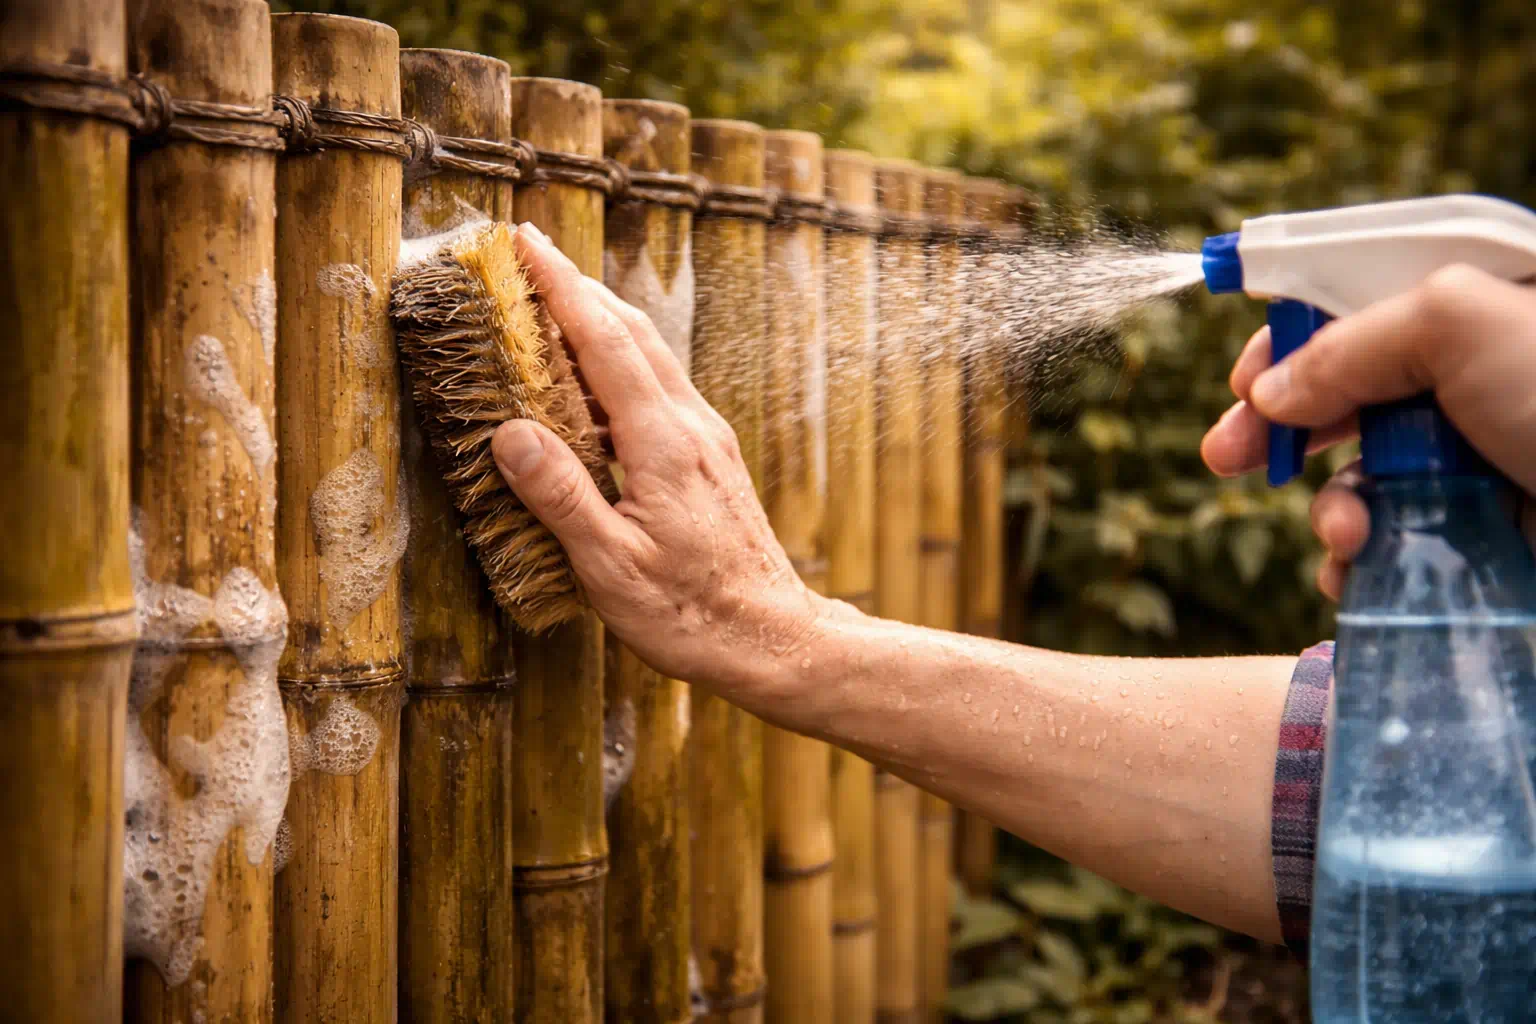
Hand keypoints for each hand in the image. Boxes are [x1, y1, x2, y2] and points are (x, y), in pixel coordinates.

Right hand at [488, 223, 823, 694]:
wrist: (773, 639)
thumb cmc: (691, 613)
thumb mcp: (611, 566)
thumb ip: (560, 496)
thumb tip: (509, 433)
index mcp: (663, 442)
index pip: (607, 341)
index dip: (564, 286)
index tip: (526, 242)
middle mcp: (692, 426)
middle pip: (634, 333)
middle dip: (580, 287)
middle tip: (531, 257)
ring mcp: (708, 440)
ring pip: (652, 357)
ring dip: (603, 321)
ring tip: (554, 305)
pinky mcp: (712, 460)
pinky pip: (660, 390)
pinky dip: (621, 364)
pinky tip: (597, 385)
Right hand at [1201, 264, 1535, 598]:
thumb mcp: (1461, 326)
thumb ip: (1348, 344)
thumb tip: (1269, 395)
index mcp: (1479, 302)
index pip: (1358, 300)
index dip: (1290, 336)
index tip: (1241, 382)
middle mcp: (1473, 377)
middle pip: (1343, 391)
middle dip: (1279, 428)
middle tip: (1223, 458)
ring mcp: (1474, 460)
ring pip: (1357, 475)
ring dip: (1331, 507)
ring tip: (1349, 533)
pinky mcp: (1477, 533)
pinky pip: (1388, 541)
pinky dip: (1361, 559)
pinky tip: (1363, 570)